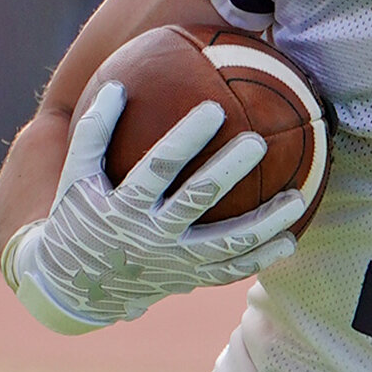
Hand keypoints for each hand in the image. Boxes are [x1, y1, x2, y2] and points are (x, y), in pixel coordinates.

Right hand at [1, 81, 305, 332]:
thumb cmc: (77, 219)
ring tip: (297, 199)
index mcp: (123, 207)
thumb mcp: (75, 178)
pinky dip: (260, 258)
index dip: (186, 138)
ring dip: (264, 222)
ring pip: (227, 243)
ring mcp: (173, 263)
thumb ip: (94, 132)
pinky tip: (289, 241)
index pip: (159, 165)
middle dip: (230, 168)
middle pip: (198, 199)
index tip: (214, 108)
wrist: (75, 288)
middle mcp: (150, 236)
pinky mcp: (188, 281)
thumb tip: (116, 82)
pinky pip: (230, 271)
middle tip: (259, 140)